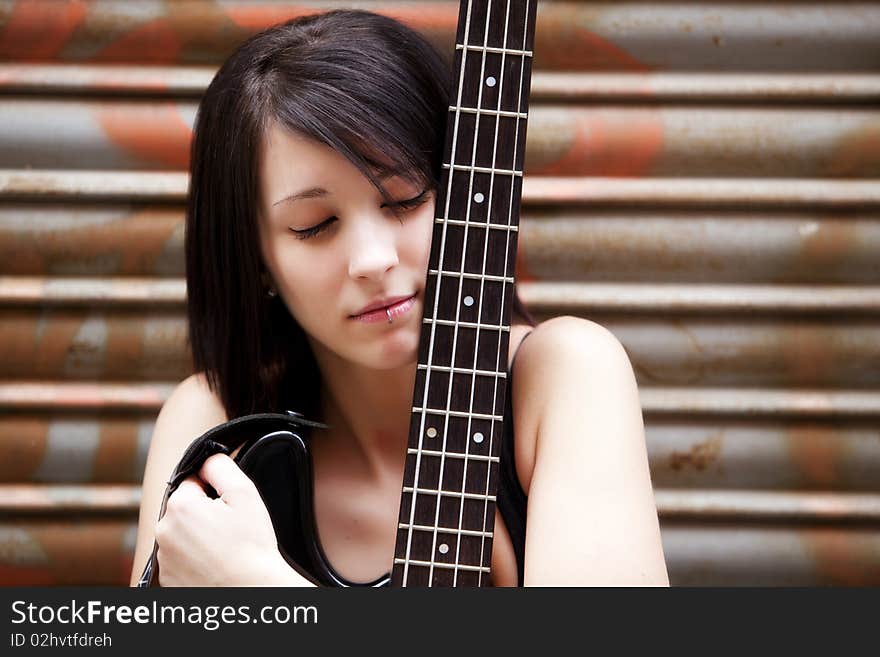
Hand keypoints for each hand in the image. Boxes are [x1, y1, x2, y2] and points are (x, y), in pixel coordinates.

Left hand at [155, 453, 305, 585]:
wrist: (252, 591)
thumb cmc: (252, 545)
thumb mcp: (245, 493)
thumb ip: (220, 466)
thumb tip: (207, 459)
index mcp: (180, 506)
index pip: (193, 483)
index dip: (214, 492)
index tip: (229, 509)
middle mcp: (164, 531)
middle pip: (185, 509)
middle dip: (204, 514)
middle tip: (229, 530)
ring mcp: (164, 559)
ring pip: (182, 534)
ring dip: (198, 537)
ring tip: (223, 549)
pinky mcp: (167, 580)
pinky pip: (180, 558)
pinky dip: (194, 559)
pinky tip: (214, 564)